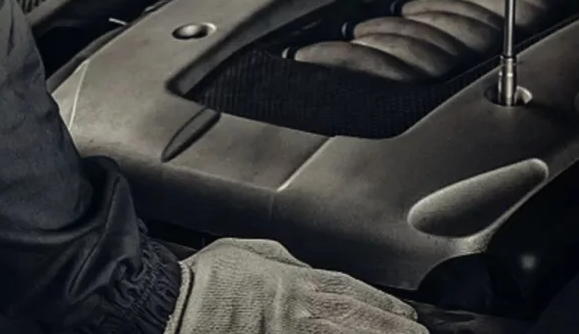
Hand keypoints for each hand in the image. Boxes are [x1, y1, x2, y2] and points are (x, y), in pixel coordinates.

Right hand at [164, 238, 427, 333]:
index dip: (383, 305)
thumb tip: (306, 272)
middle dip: (392, 330)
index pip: (352, 293)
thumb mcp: (253, 252)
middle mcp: (301, 313)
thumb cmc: (206, 280)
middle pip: (358, 322)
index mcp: (296, 283)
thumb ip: (287, 264)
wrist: (172, 306)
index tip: (407, 316)